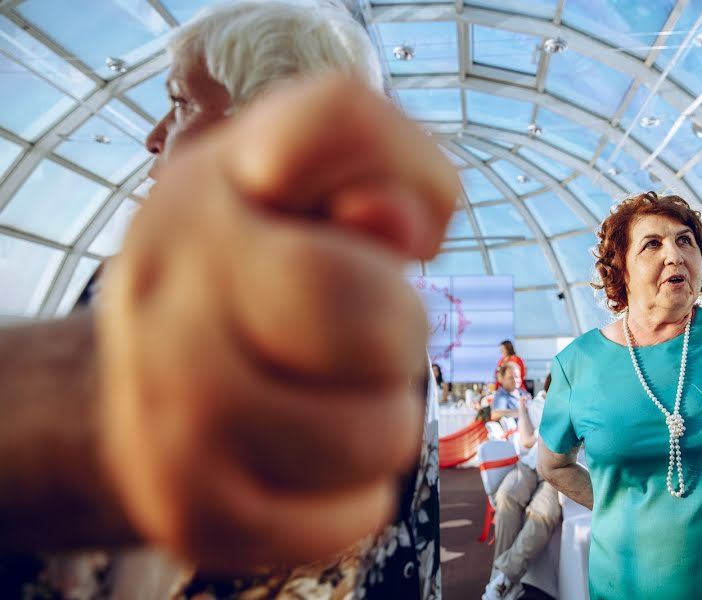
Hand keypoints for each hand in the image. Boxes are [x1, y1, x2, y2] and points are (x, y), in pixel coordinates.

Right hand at [97, 76, 457, 569]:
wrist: (144, 389)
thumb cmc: (263, 282)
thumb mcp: (314, 205)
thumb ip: (385, 182)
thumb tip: (404, 231)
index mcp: (219, 185)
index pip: (338, 123)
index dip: (395, 160)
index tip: (377, 208)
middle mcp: (174, 282)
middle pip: (378, 317)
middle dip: (403, 336)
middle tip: (367, 339)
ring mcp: (168, 401)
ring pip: (378, 434)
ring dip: (385, 424)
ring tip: (334, 403)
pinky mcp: (185, 506)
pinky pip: (349, 519)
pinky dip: (356, 499)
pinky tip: (314, 465)